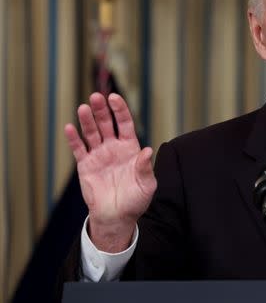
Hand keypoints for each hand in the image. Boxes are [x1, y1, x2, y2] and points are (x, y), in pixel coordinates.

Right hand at [64, 92, 155, 251]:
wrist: (117, 216)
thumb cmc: (135, 200)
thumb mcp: (146, 185)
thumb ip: (145, 168)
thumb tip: (147, 150)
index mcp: (130, 148)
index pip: (125, 123)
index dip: (120, 109)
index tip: (114, 97)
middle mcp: (114, 147)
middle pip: (106, 124)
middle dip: (101, 110)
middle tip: (96, 97)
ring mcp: (99, 155)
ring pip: (91, 133)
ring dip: (87, 120)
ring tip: (83, 108)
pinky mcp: (86, 165)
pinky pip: (79, 149)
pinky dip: (74, 138)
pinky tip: (70, 127)